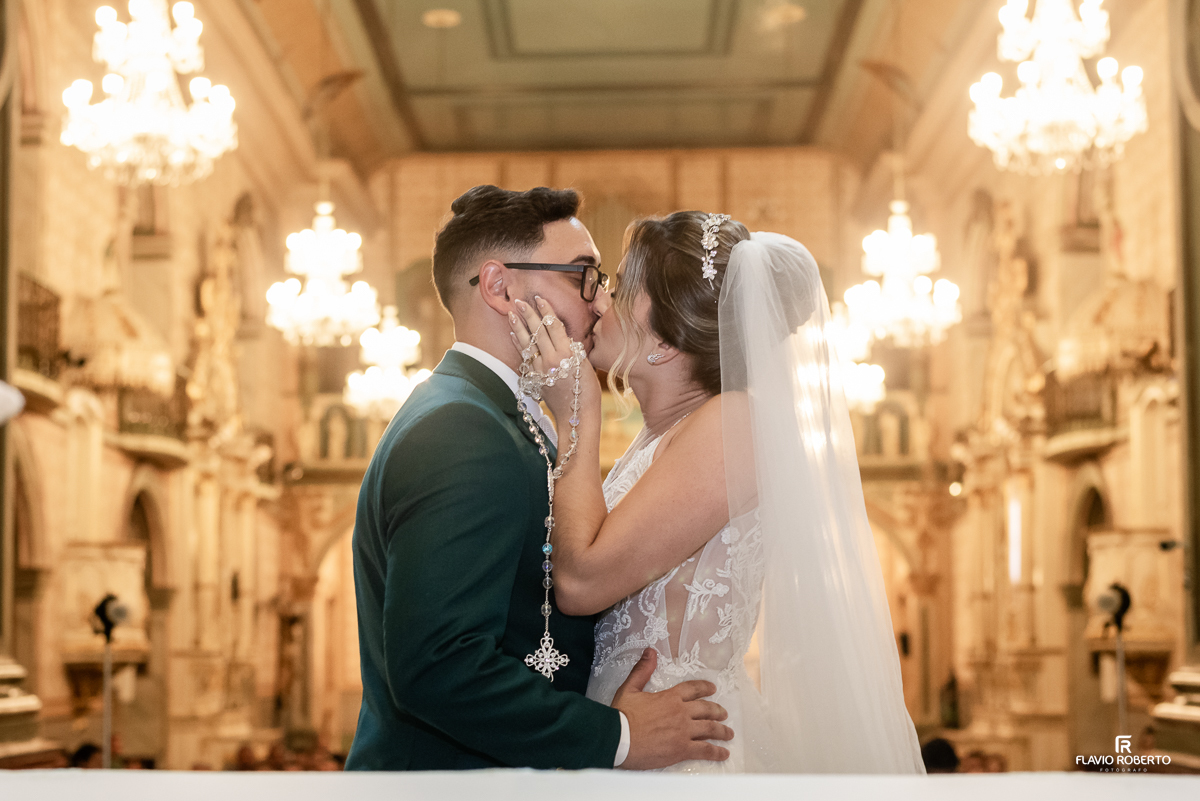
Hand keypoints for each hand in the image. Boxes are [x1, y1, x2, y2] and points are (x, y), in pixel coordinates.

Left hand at [508, 297, 600, 422]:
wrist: (576, 413)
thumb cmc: (587, 390)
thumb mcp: (585, 364)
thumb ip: (573, 348)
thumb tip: (563, 336)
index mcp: (567, 353)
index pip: (553, 325)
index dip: (546, 310)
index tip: (539, 298)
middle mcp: (552, 359)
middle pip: (538, 331)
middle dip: (529, 314)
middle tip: (520, 301)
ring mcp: (541, 368)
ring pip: (527, 343)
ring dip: (518, 326)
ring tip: (511, 313)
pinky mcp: (535, 377)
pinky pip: (525, 357)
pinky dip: (518, 344)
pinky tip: (513, 334)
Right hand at [611, 648, 732, 769]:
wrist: (618, 739)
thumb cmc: (622, 715)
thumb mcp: (630, 688)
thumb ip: (642, 670)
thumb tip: (650, 651)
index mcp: (670, 697)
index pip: (693, 689)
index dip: (704, 688)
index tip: (713, 689)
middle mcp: (681, 713)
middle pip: (706, 710)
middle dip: (717, 711)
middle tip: (724, 714)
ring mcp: (684, 732)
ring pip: (710, 729)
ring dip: (721, 731)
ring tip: (728, 733)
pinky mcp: (682, 750)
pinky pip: (705, 750)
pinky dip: (716, 752)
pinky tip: (723, 753)